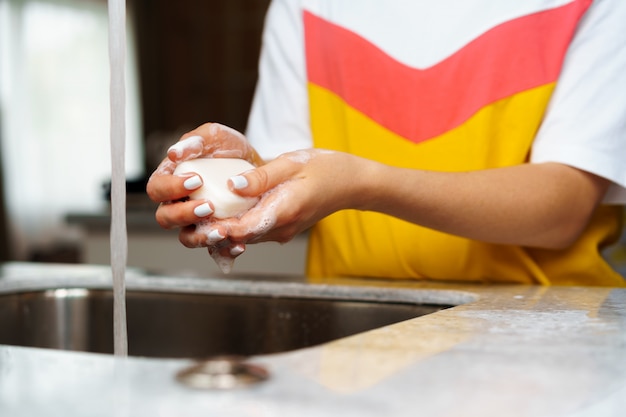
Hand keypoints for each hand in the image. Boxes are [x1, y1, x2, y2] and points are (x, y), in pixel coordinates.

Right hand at [146, 123, 265, 268]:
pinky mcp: (215, 234)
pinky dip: (227, 250)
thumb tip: (174, 153)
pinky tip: (239, 245)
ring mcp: (196, 223)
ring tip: (222, 230)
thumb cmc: (229, 150)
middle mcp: (178, 204)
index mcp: (171, 180)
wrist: (258, 167)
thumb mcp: (215, 136)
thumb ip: (195, 140)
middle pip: (165, 218)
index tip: (196, 181)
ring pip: (186, 238)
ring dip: (202, 237)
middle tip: (209, 206)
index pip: (156, 189)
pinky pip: (215, 250)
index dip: (171, 188)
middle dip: (184, 214)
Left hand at [177, 149, 368, 250]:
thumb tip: (232, 186)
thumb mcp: (292, 164)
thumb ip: (262, 176)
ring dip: (223, 230)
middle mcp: (282, 227)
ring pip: (246, 236)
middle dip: (214, 233)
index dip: (220, 230)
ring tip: (196, 219)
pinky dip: (237, 226)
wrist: (351, 184)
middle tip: (187, 224)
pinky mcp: (282, 227)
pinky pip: (254, 231)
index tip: (199, 226)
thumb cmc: (325, 169)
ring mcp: (282, 230)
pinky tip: (221, 216)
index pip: (246, 229)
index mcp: (284, 210)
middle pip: (241, 237)